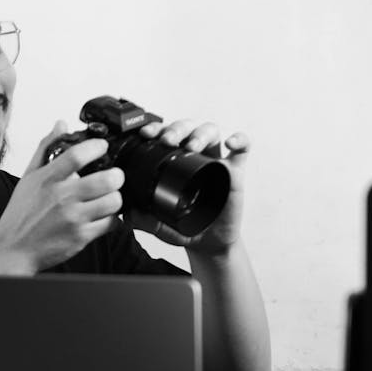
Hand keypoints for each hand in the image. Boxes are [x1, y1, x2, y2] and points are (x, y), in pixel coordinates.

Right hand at [0, 121, 125, 273]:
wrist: (12, 249)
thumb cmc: (20, 215)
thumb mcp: (28, 177)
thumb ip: (46, 149)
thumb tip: (61, 125)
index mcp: (47, 179)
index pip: (77, 155)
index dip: (96, 147)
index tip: (102, 146)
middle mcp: (61, 197)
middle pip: (106, 179)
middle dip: (116, 175)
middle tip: (114, 176)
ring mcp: (72, 218)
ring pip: (113, 201)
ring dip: (115, 198)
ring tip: (108, 197)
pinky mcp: (80, 236)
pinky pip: (110, 223)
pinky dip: (111, 219)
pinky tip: (102, 216)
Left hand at [129, 119, 250, 255]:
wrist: (209, 242)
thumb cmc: (184, 227)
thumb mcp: (160, 226)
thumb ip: (145, 221)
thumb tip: (128, 215)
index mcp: (172, 162)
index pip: (163, 135)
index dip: (155, 129)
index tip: (146, 133)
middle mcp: (193, 156)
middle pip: (186, 128)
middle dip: (176, 129)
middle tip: (168, 140)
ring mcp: (215, 161)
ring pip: (210, 131)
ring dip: (200, 133)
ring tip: (192, 146)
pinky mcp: (235, 171)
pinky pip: (243, 148)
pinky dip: (239, 139)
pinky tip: (230, 143)